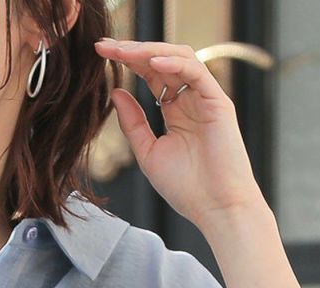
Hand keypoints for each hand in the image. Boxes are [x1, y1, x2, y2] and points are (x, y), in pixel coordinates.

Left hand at [95, 37, 267, 229]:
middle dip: (133, 50)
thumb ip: (132, 123)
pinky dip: (173, 63)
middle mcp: (191, 98)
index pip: (150, 74)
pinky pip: (196, 71)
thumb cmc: (186, 188)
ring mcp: (205, 98)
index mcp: (175, 110)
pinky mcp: (218, 102)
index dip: (127, 62)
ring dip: (149, 51)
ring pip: (178, 59)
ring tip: (123, 51)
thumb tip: (115, 92)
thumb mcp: (148, 153)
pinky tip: (151, 62)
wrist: (216, 208)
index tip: (100, 55)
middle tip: (105, 46)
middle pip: (161, 61)